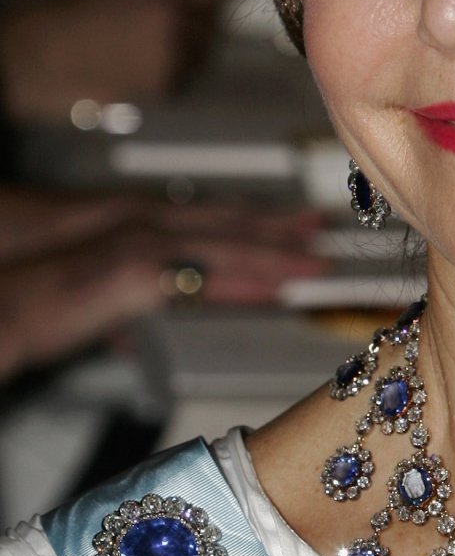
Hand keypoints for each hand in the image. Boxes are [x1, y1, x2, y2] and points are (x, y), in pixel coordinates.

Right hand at [0, 0, 235, 122]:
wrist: (34, 57)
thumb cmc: (66, 15)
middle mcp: (176, 16)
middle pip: (215, 22)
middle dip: (198, 24)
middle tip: (160, 28)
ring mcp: (173, 54)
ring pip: (201, 54)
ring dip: (186, 52)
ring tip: (140, 50)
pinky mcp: (164, 86)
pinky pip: (182, 79)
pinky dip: (169, 76)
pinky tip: (133, 69)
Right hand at [0, 195, 329, 379]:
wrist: (0, 308)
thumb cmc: (31, 308)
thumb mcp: (85, 308)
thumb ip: (116, 317)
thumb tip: (130, 334)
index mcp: (134, 230)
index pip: (208, 224)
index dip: (253, 225)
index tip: (291, 230)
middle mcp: (142, 224)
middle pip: (228, 221)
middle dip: (278, 226)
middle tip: (322, 227)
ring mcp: (141, 240)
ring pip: (227, 243)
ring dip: (276, 251)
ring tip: (317, 259)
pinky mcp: (137, 267)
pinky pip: (207, 275)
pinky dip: (249, 280)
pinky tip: (280, 287)